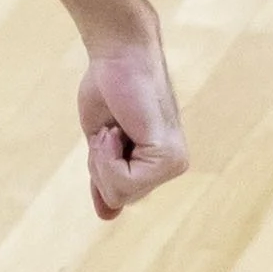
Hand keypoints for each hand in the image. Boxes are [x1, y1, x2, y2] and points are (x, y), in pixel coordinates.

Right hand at [77, 32, 188, 222]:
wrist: (117, 55)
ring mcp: (174, 163)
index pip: (119, 194)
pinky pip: (124, 181)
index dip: (99, 167)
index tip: (107, 132)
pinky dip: (107, 156)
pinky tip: (117, 130)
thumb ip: (107, 177)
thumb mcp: (101, 143)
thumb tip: (108, 216)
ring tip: (115, 128)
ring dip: (102, 159)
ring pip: (120, 192)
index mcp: (160, 163)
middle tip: (110, 129)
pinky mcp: (168, 157)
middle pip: (119, 196)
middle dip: (99, 165)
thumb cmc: (108, 89)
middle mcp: (173, 166)